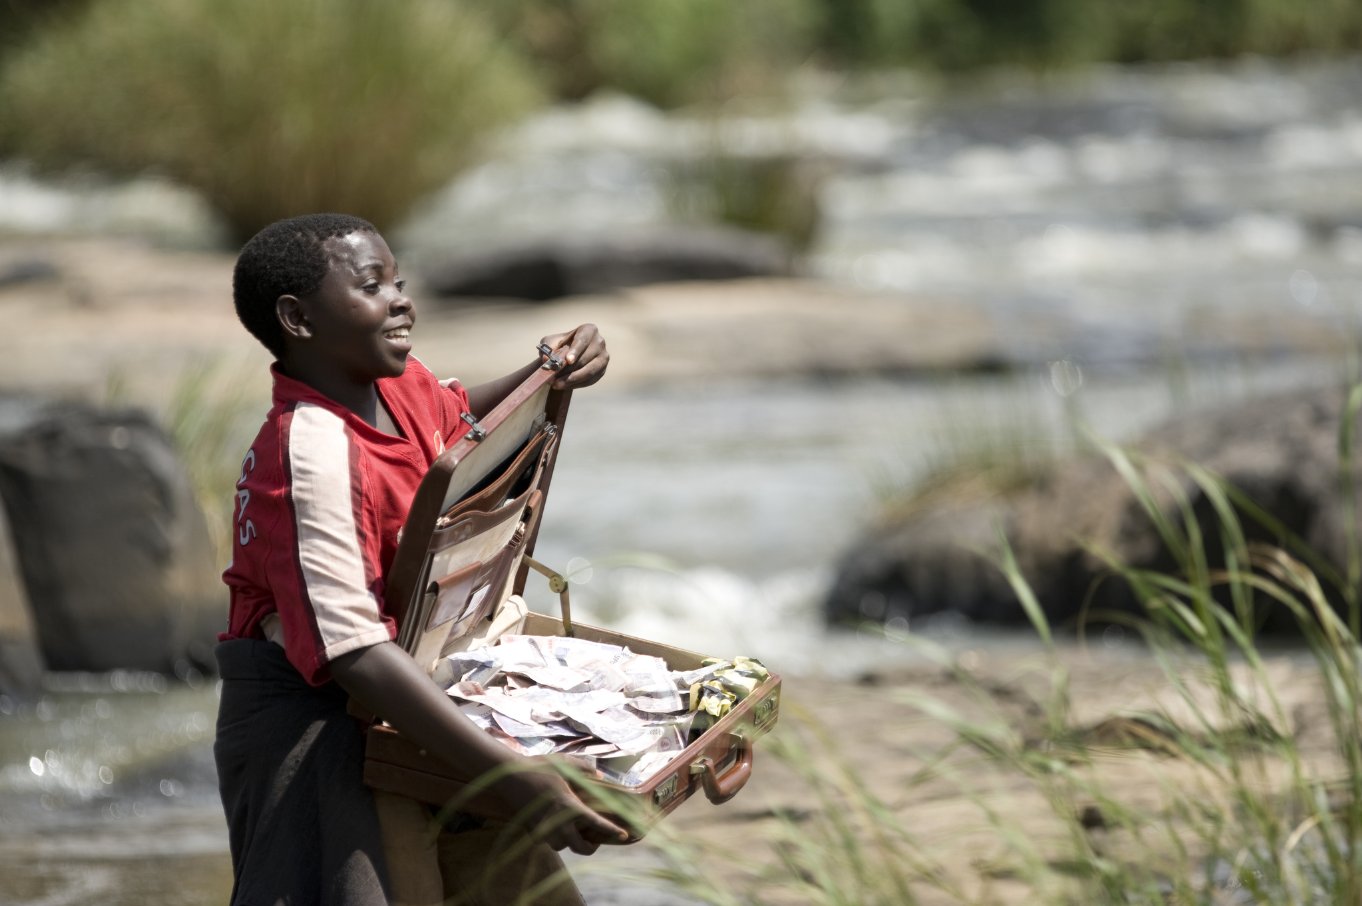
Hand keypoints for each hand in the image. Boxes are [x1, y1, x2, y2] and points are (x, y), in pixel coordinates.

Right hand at [498, 769, 628, 854]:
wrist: (508, 776)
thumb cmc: (537, 768)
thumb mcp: (563, 762)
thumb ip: (584, 768)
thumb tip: (599, 774)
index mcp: (569, 806)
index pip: (595, 823)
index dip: (611, 831)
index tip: (624, 835)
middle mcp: (558, 822)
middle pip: (580, 848)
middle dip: (590, 847)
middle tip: (594, 840)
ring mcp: (543, 829)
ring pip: (562, 846)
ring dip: (570, 842)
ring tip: (574, 831)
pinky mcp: (532, 831)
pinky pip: (547, 842)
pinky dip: (554, 837)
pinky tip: (555, 826)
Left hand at [539, 324, 608, 389]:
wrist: (570, 354)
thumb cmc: (561, 345)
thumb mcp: (552, 342)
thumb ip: (548, 347)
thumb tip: (546, 359)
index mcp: (589, 330)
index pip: (582, 340)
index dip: (576, 351)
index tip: (568, 360)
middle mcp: (599, 342)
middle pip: (584, 358)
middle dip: (568, 369)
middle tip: (553, 377)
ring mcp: (603, 357)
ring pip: (589, 372)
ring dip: (571, 380)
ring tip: (556, 384)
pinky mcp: (602, 371)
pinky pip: (590, 380)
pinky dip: (576, 384)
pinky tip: (564, 385)